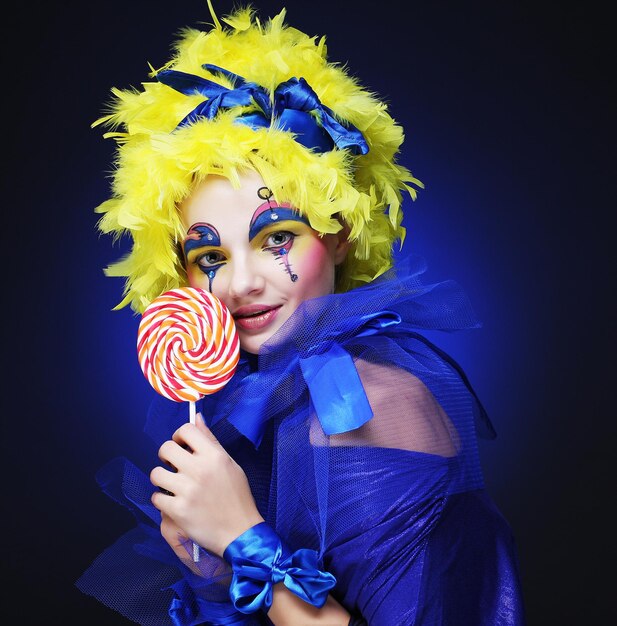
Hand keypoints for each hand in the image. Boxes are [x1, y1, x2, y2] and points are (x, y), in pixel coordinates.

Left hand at [150, 414, 263, 557]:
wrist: (240, 532)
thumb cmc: (237, 496)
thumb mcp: (229, 463)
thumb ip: (211, 440)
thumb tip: (196, 417)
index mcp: (214, 455)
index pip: (186, 430)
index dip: (179, 436)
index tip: (181, 446)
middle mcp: (199, 470)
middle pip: (165, 448)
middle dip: (166, 456)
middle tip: (173, 466)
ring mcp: (187, 491)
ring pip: (156, 473)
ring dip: (161, 479)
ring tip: (172, 485)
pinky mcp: (178, 511)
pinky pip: (156, 497)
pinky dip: (162, 500)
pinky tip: (173, 502)